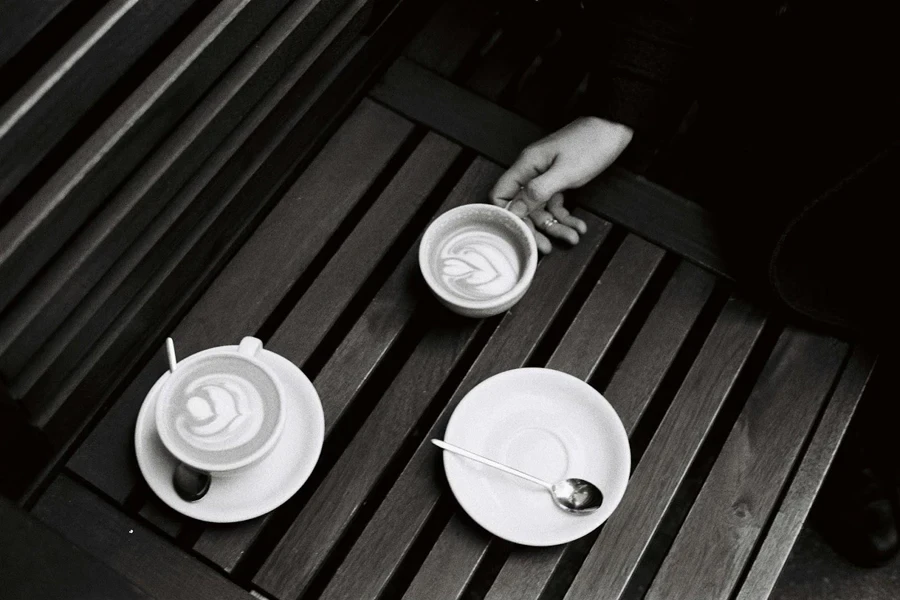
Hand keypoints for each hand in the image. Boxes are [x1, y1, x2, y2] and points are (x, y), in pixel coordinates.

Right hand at [490, 117, 633, 252]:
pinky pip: (556, 205)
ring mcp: (546, 177)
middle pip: (523, 208)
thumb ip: (538, 191)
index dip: (506, 216)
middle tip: (547, 247)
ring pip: (542, 209)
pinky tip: (578, 226)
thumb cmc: (591, 143)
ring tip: (573, 237)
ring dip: (556, 226)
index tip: (518, 234)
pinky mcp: (560, 180)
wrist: (614, 128)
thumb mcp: (565, 172)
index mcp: (526, 166)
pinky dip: (566, 217)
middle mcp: (532, 172)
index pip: (501, 194)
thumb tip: (514, 209)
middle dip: (535, 229)